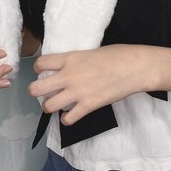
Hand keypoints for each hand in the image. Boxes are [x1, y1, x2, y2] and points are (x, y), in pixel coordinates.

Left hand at [28, 45, 153, 125]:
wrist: (134, 67)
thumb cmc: (117, 54)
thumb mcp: (91, 51)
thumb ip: (76, 60)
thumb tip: (70, 66)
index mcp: (70, 58)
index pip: (41, 64)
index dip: (38, 68)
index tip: (43, 71)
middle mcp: (68, 76)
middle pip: (36, 88)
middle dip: (35, 91)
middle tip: (43, 92)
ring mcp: (77, 92)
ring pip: (48, 106)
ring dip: (49, 106)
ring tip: (55, 104)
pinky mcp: (88, 106)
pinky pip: (68, 119)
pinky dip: (66, 119)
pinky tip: (71, 115)